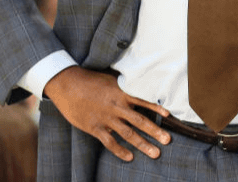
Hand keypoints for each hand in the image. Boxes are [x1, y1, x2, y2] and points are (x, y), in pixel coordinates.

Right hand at [43, 66, 171, 160]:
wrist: (67, 84)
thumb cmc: (89, 80)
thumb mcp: (110, 80)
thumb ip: (123, 87)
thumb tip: (137, 88)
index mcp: (122, 93)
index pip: (143, 101)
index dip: (156, 109)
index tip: (169, 116)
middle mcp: (117, 107)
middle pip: (140, 121)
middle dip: (155, 132)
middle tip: (168, 140)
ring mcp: (106, 118)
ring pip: (128, 134)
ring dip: (143, 144)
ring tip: (155, 153)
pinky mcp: (95, 127)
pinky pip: (110, 142)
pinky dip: (120, 151)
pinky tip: (130, 157)